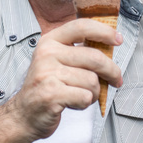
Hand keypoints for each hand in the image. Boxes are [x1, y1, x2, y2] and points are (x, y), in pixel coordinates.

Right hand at [7, 18, 122, 139]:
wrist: (23, 115)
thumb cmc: (46, 88)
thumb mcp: (56, 61)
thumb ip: (78, 52)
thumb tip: (110, 47)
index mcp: (50, 41)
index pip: (81, 27)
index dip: (104, 31)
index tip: (118, 39)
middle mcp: (47, 54)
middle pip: (94, 57)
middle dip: (112, 71)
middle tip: (116, 80)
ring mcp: (47, 73)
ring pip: (92, 80)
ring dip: (94, 92)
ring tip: (82, 95)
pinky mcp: (51, 94)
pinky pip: (85, 96)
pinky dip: (85, 103)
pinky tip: (74, 103)